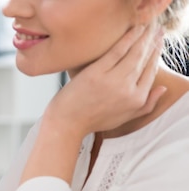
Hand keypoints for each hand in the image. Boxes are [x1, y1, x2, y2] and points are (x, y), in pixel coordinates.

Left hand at [44, 24, 165, 138]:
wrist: (67, 123)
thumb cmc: (92, 120)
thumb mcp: (124, 118)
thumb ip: (146, 105)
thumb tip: (162, 88)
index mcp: (136, 100)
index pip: (150, 73)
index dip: (155, 57)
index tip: (155, 46)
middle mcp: (128, 90)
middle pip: (144, 61)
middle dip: (151, 44)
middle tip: (153, 33)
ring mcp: (113, 81)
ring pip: (134, 54)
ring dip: (142, 38)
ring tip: (144, 28)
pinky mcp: (97, 73)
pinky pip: (117, 50)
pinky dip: (128, 38)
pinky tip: (133, 30)